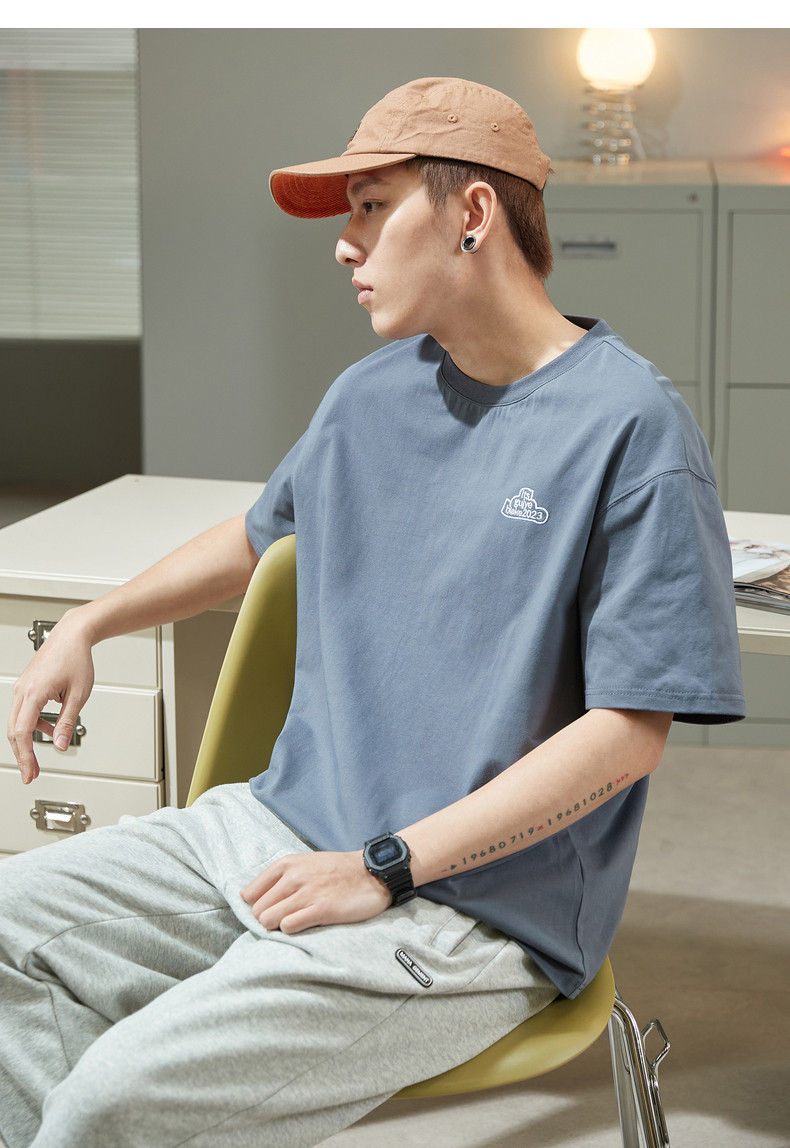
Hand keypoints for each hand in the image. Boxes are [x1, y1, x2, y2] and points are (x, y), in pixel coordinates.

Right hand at [7, 610, 94, 784]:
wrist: (72, 635)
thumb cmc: (76, 658)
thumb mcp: (79, 695)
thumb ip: (67, 722)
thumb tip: (60, 745)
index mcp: (34, 693)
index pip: (23, 732)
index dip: (25, 756)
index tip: (29, 773)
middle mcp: (22, 690)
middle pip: (14, 731)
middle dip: (22, 755)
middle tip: (31, 774)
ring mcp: (22, 687)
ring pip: (16, 722)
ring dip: (27, 742)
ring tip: (38, 760)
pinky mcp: (26, 686)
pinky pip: (24, 712)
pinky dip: (34, 725)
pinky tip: (49, 730)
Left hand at [240, 850, 391, 933]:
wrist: (372, 873)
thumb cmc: (337, 870)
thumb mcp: (305, 864)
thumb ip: (280, 877)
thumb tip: (251, 897)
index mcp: (287, 864)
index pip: (250, 893)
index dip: (257, 905)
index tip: (269, 909)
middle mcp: (293, 877)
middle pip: (257, 910)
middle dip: (267, 918)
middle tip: (284, 919)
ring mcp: (307, 893)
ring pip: (268, 920)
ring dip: (277, 927)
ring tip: (295, 922)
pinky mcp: (321, 909)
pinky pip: (288, 926)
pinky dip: (292, 930)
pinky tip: (305, 924)